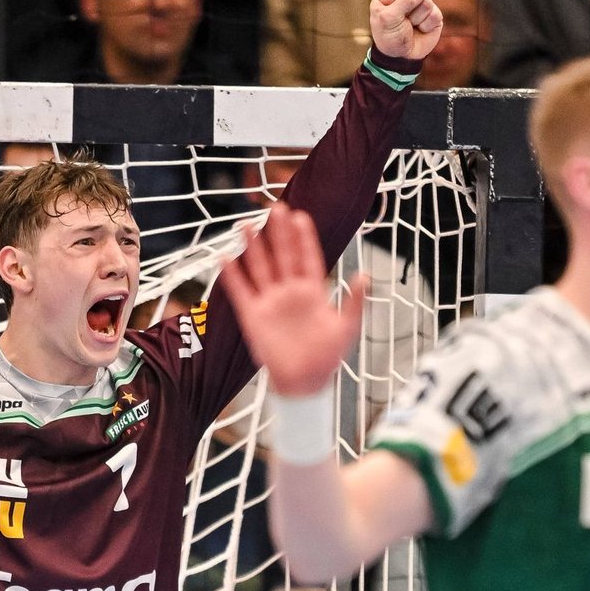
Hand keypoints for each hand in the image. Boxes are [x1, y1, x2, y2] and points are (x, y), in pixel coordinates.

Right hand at [217, 204, 368, 396]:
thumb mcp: (346, 327)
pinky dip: (232, 275)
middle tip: (275, 207)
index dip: (303, 238)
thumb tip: (364, 275)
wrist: (304, 383)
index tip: (301, 216)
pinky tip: (225, 257)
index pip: (307, 258)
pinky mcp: (253, 316)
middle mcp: (290, 292)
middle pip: (282, 256)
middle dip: (278, 233)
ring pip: (260, 268)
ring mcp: (270, 302)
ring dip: (253, 247)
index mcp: (313, 292)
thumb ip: (354, 301)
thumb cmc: (327, 357)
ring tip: (247, 224)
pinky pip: (240, 291)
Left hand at [369, 0, 441, 60]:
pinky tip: (421, 30)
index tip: (388, 11)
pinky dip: (427, 25)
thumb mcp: (389, 17)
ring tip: (410, 26)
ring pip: (426, 1)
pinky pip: (435, 13)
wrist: (402, 57)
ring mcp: (421, 5)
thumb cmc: (390, 36)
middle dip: (406, 8)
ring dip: (417, 18)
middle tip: (401, 21)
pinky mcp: (433, 15)